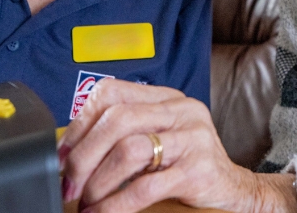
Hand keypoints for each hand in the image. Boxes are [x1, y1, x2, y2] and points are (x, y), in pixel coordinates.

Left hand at [60, 79, 296, 212]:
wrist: (233, 190)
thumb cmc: (187, 165)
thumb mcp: (159, 139)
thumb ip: (126, 134)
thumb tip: (69, 151)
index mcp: (167, 98)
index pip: (112, 94)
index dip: (80, 124)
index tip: (62, 154)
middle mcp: (182, 111)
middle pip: (117, 120)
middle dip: (83, 155)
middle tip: (68, 183)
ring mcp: (193, 138)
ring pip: (129, 150)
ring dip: (98, 180)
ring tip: (85, 200)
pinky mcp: (198, 169)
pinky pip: (146, 186)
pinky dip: (116, 203)